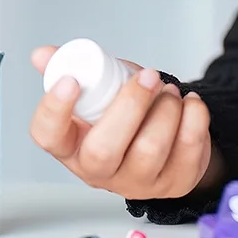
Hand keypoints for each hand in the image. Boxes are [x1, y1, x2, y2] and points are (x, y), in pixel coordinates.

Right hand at [27, 46, 221, 199]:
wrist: (169, 141)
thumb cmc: (127, 116)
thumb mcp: (101, 92)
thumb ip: (78, 71)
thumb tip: (43, 54)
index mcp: (72, 145)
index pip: (48, 136)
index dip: (54, 110)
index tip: (70, 81)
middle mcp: (99, 171)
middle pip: (103, 151)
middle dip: (129, 106)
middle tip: (148, 77)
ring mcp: (138, 182)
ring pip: (150, 149)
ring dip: (166, 109)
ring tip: (169, 90)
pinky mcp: (175, 183)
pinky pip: (188, 149)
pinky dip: (194, 116)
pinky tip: (189, 103)